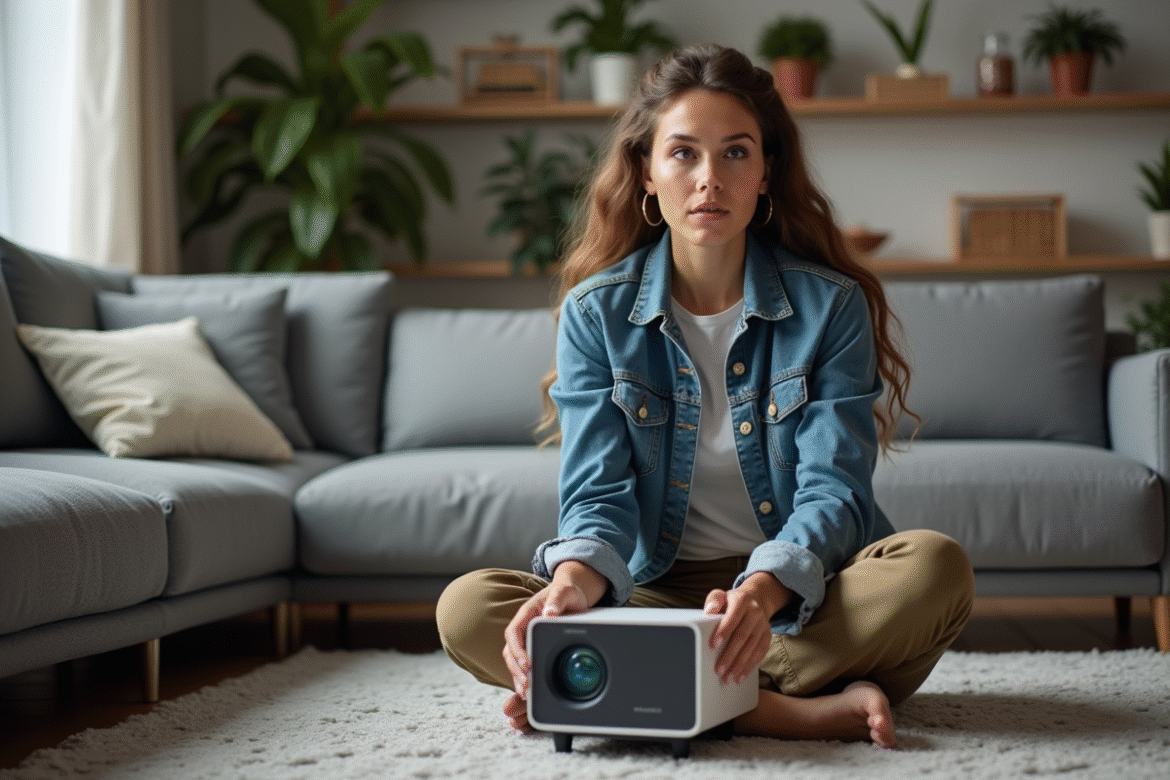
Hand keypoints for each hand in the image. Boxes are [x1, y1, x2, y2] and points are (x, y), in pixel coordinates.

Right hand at [501, 561, 607, 701]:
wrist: (571, 592)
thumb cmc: (566, 591)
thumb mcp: (564, 592)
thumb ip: (557, 601)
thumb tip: (549, 613)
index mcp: (526, 613)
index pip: (513, 633)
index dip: (517, 650)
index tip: (527, 664)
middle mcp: (522, 627)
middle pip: (511, 651)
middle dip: (516, 669)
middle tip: (526, 686)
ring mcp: (526, 638)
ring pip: (514, 660)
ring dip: (517, 677)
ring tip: (525, 693)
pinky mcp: (533, 646)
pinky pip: (523, 664)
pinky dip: (524, 677)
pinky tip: (528, 691)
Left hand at [703, 572, 789, 684]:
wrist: (757, 599)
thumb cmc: (733, 601)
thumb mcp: (722, 595)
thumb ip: (714, 600)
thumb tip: (709, 611)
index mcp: (742, 601)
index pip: (732, 617)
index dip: (723, 631)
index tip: (713, 646)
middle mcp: (755, 613)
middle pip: (742, 636)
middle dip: (730, 655)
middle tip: (719, 670)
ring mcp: (763, 625)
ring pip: (751, 648)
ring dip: (739, 665)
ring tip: (728, 678)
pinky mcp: (767, 636)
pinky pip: (760, 653)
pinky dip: (750, 666)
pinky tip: (741, 676)